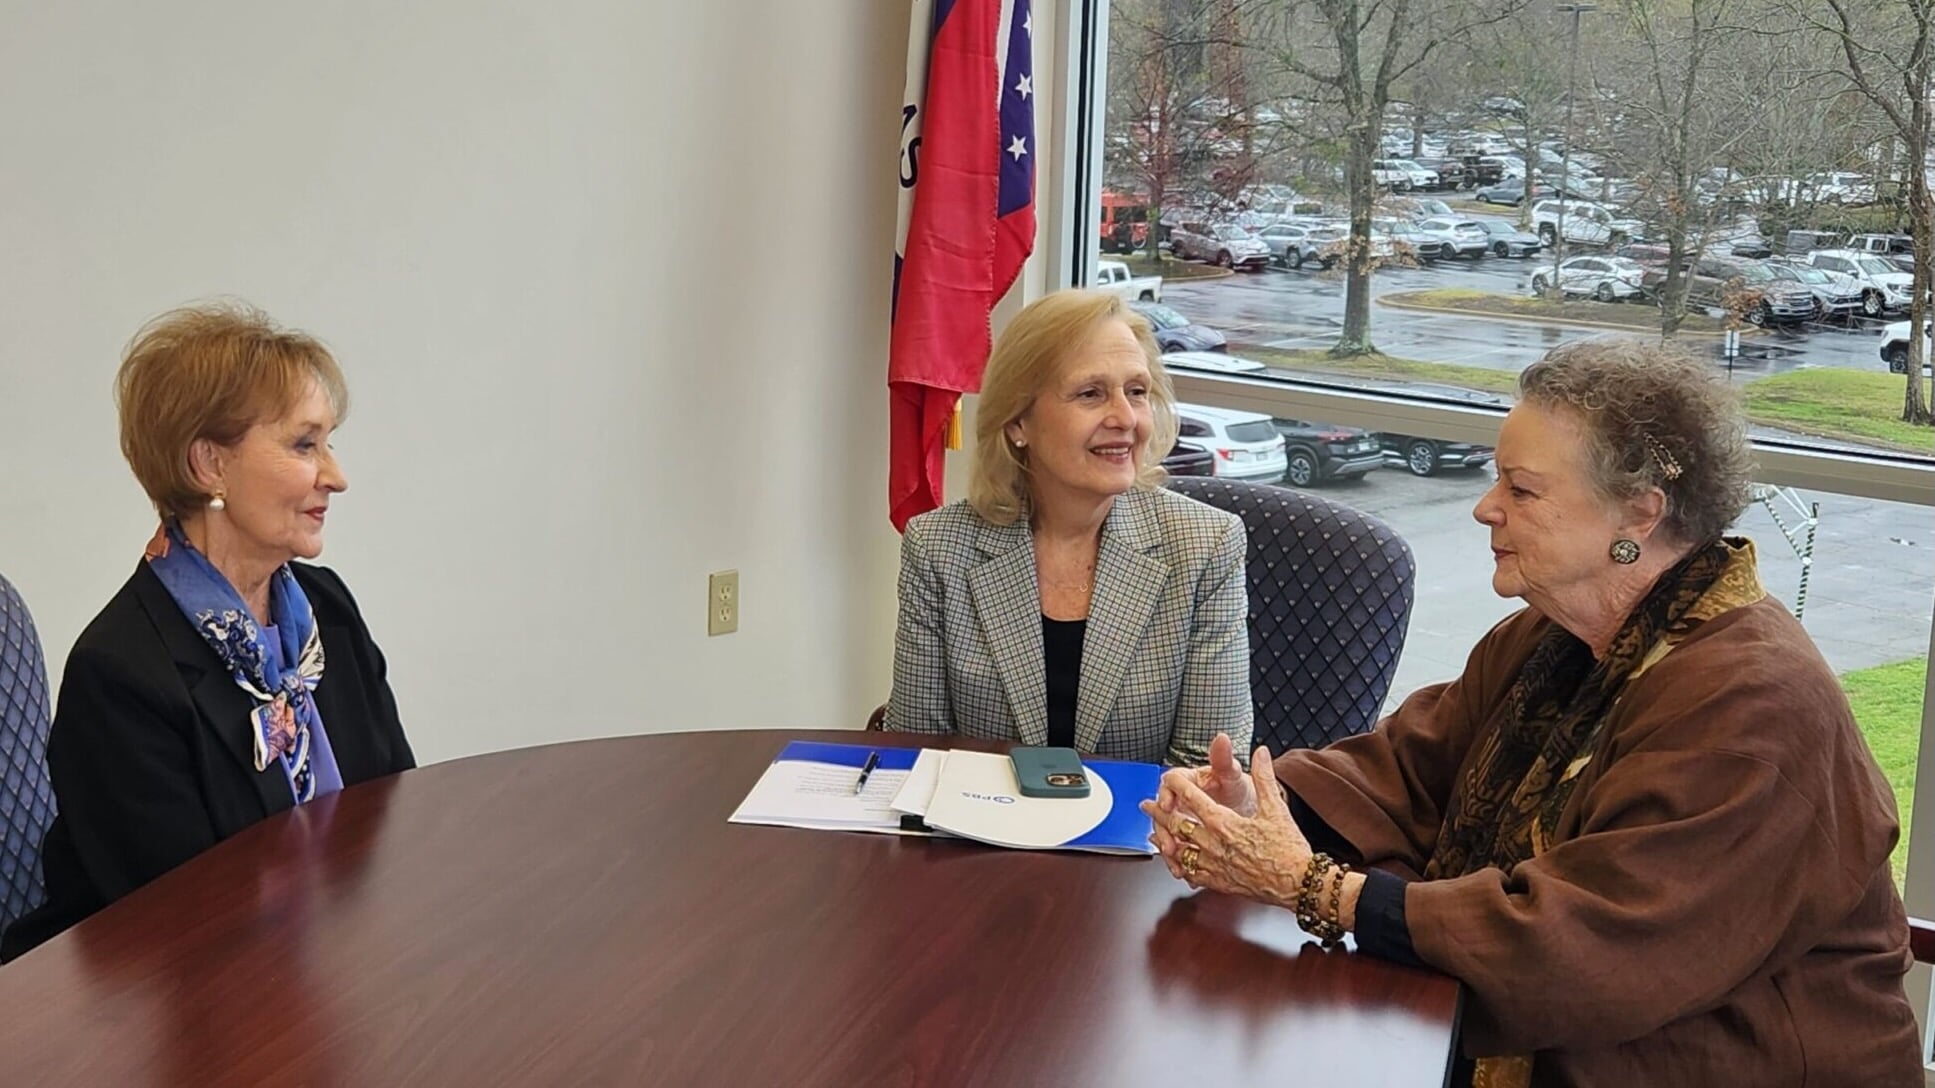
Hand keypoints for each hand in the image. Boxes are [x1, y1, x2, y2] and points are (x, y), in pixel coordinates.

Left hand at [1141, 746, 1313, 909]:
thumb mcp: (1276, 807)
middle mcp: (1213, 844)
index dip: (1177, 785)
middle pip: (1177, 824)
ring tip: (1152, 834)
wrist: (1298, 884)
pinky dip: (1178, 866)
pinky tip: (1175, 863)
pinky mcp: (1219, 883)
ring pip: (1178, 851)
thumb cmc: (1288, 848)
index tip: (1168, 777)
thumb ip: (1265, 777)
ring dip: (1163, 840)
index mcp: (1224, 823)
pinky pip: (1190, 873)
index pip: (1192, 798)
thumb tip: (1261, 753)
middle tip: (1146, 805)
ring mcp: (1214, 866)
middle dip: (1158, 813)